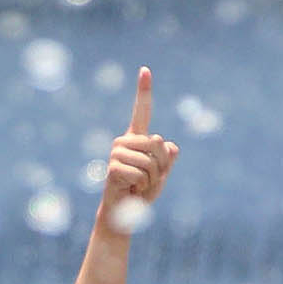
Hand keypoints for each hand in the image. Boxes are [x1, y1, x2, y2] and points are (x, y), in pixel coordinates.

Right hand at [98, 68, 177, 233]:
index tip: (145, 69)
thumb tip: (169, 146)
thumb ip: (169, 158)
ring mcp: (116, 153)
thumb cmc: (142, 192)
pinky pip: (141, 174)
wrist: (124, 213)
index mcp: (137, 138)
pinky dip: (142, 186)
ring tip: (139, 186)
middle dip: (161, 166)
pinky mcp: (112, 167)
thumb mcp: (162, 173)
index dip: (143, 91)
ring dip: (152, 179)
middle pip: (158, 143)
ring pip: (150, 161)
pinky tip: (131, 189)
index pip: (142, 111)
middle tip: (148, 180)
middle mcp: (124, 141)